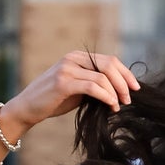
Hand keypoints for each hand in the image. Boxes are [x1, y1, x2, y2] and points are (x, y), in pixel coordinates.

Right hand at [5, 50, 138, 134]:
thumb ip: (94, 83)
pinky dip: (106, 96)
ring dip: (116, 92)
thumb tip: (120, 89)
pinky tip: (111, 105)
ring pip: (103, 76)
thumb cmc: (53, 100)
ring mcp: (67, 69)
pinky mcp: (63, 83)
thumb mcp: (77, 88)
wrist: (27, 108)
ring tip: (119, 105)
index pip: (110, 60)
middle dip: (124, 82)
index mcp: (78, 57)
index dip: (126, 73)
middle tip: (129, 99)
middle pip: (109, 65)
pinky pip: (93, 87)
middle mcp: (73, 59)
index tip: (136, 88)